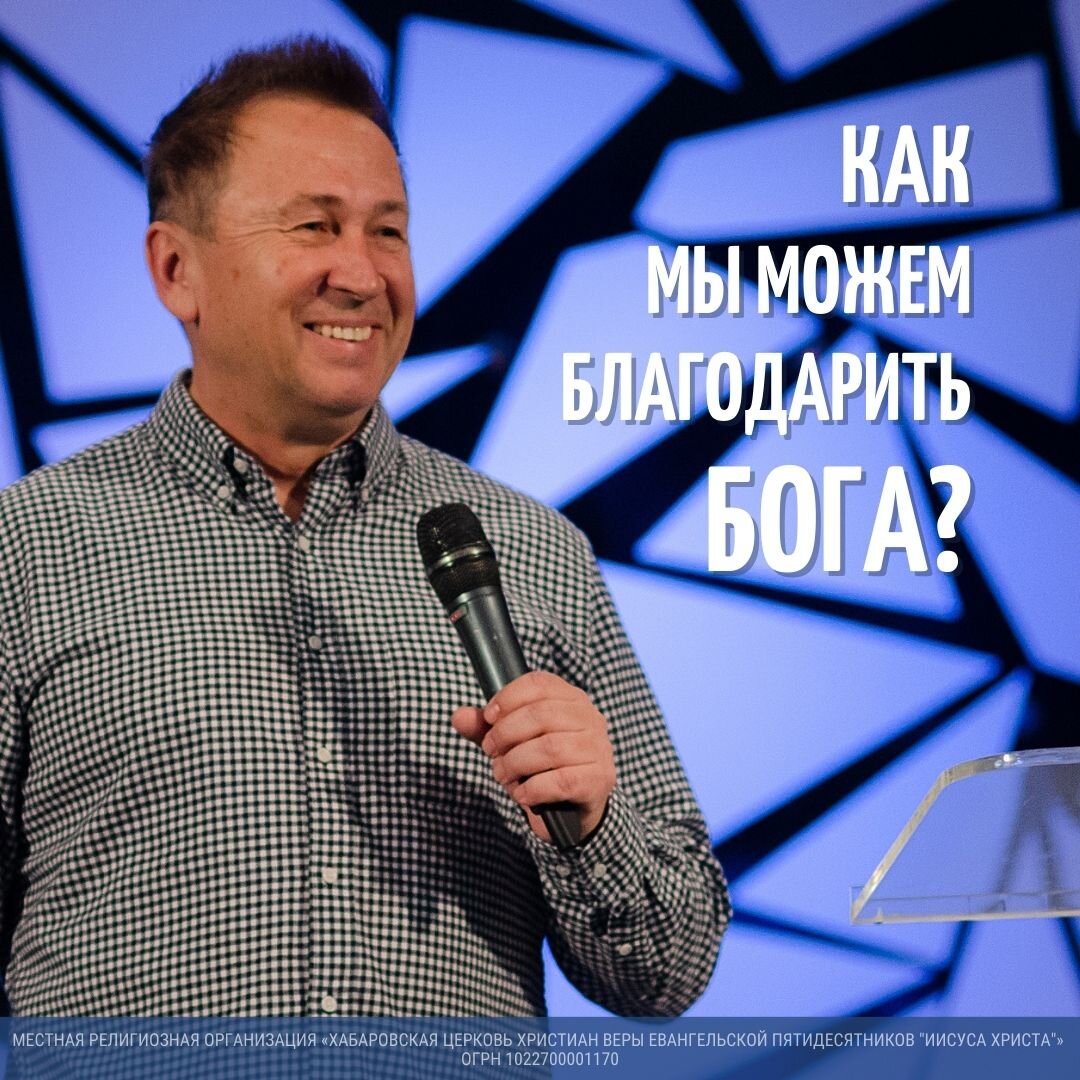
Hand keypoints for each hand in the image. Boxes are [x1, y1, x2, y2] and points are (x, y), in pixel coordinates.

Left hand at [451, 671, 615, 842]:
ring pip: (549, 748)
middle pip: (541, 714)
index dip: (507, 697)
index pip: (539, 683)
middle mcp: (591, 719)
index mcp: (571, 699)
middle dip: (506, 734)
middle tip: (491, 751)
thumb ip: (485, 729)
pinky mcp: (598, 780)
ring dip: (515, 763)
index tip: (488, 717)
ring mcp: (598, 749)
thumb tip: (458, 717)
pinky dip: (532, 789)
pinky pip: (560, 781)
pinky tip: (523, 794)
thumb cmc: (541, 767)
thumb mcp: (511, 743)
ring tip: (502, 773)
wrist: (572, 811)